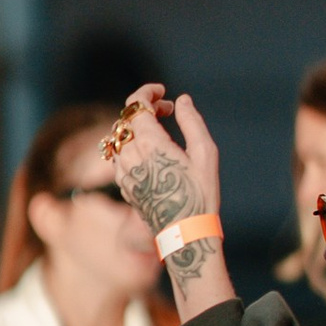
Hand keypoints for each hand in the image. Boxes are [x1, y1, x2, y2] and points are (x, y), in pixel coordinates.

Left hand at [105, 85, 221, 237]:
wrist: (184, 234)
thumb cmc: (200, 194)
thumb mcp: (205, 154)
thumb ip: (192, 122)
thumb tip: (182, 101)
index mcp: (149, 143)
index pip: (135, 105)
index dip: (147, 92)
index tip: (162, 92)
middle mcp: (130, 155)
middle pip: (126, 119)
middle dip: (145, 108)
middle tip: (168, 111)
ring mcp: (124, 171)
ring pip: (120, 137)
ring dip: (137, 128)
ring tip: (161, 130)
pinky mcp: (124, 185)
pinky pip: (120, 155)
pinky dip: (132, 145)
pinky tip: (152, 152)